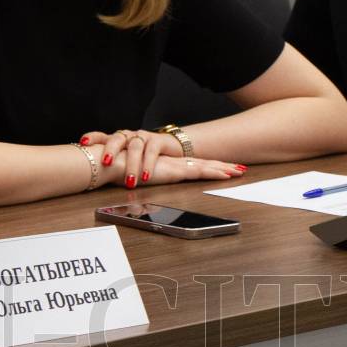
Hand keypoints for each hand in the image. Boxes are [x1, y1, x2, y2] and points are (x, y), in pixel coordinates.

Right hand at [80, 128, 244, 187]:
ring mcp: (173, 165)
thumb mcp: (127, 174)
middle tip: (238, 168)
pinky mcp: (172, 170)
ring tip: (239, 171)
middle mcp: (170, 162)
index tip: (219, 167)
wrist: (106, 162)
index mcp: (162, 163)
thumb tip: (130, 184)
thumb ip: (132, 176)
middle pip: (201, 162)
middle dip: (220, 165)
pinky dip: (215, 172)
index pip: (189, 163)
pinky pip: (198, 171)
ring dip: (222, 169)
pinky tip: (227, 175)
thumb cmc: (112, 168)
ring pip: (204, 165)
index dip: (205, 165)